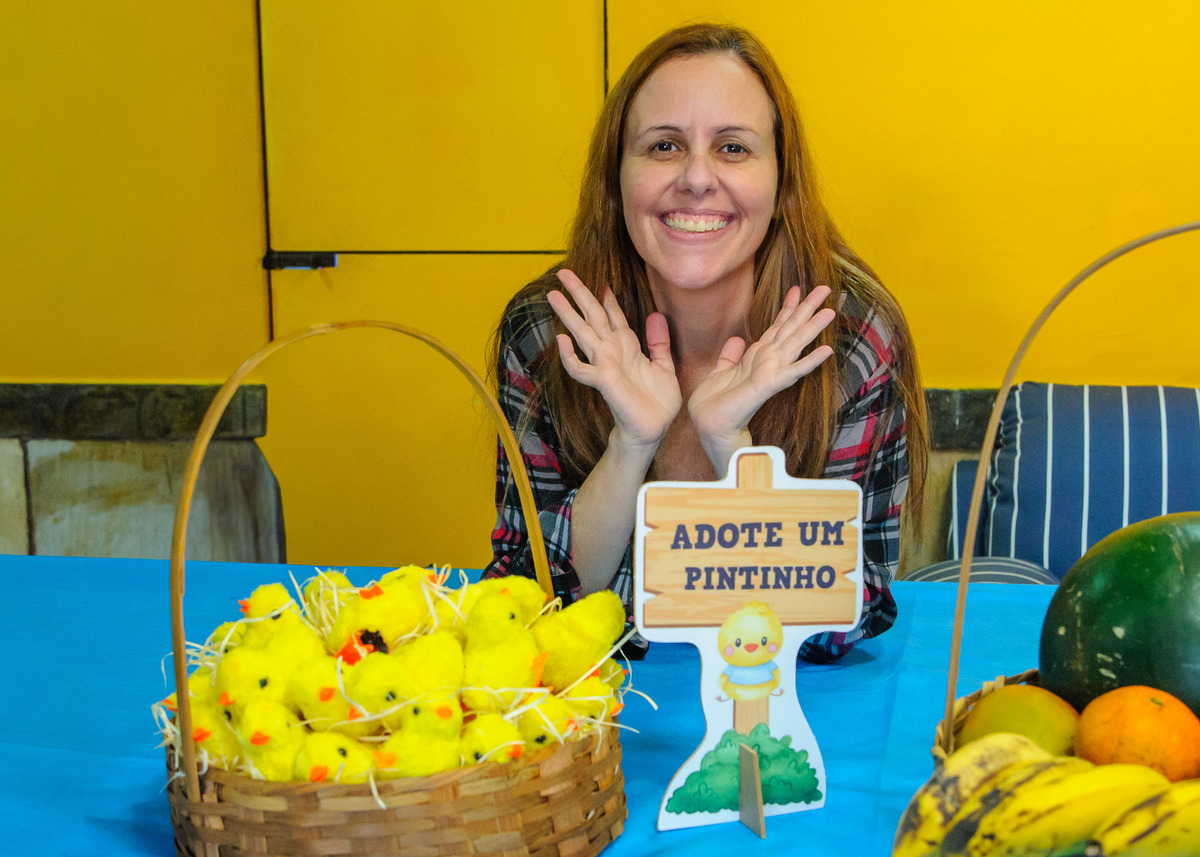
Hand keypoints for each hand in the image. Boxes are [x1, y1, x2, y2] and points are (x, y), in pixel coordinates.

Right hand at [547, 269, 682, 451]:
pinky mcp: (603, 380)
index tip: (599, 280)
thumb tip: (655, 315)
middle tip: (563, 272)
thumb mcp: (664, 365)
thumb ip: (658, 342)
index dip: (606, 298)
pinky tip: (561, 340)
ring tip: (552, 294)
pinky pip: (581, 368)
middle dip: (579, 293)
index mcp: (628, 346)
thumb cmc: (657, 402)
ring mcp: (605, 364)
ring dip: (568, 314)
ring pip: (582, 333)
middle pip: (593, 316)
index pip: (613, 315)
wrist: (653, 429)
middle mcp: (613, 351)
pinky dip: (570, 356)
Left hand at [688, 285, 834, 468]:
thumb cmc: (716, 402)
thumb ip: (731, 355)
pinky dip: (809, 362)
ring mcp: (771, 372)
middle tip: (825, 288)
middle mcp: (768, 361)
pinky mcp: (768, 385)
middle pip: (791, 329)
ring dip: (813, 328)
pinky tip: (827, 351)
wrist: (711, 424)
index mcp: (757, 357)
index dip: (787, 308)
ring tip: (830, 311)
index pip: (776, 327)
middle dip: (807, 308)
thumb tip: (737, 339)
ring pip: (795, 344)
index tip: (797, 288)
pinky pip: (792, 371)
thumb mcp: (721, 371)